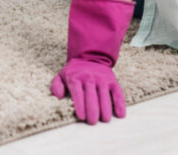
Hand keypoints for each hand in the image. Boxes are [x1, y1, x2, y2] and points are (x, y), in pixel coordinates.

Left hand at [50, 0, 133, 124]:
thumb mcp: (61, 75)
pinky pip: (117, 92)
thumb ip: (56, 86)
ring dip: (105, 109)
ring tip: (104, 120)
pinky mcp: (112, 80)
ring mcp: (102, 79)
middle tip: (92, 122)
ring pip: (104, 95)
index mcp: (75, 77)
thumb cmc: (74, 71)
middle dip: (92, 110)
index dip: (80, 106)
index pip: (78, 93)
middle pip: (91, 96)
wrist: (90, 56)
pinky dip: (120, 104)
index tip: (82, 117)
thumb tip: (58, 97)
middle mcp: (89, 77)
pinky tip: (120, 114)